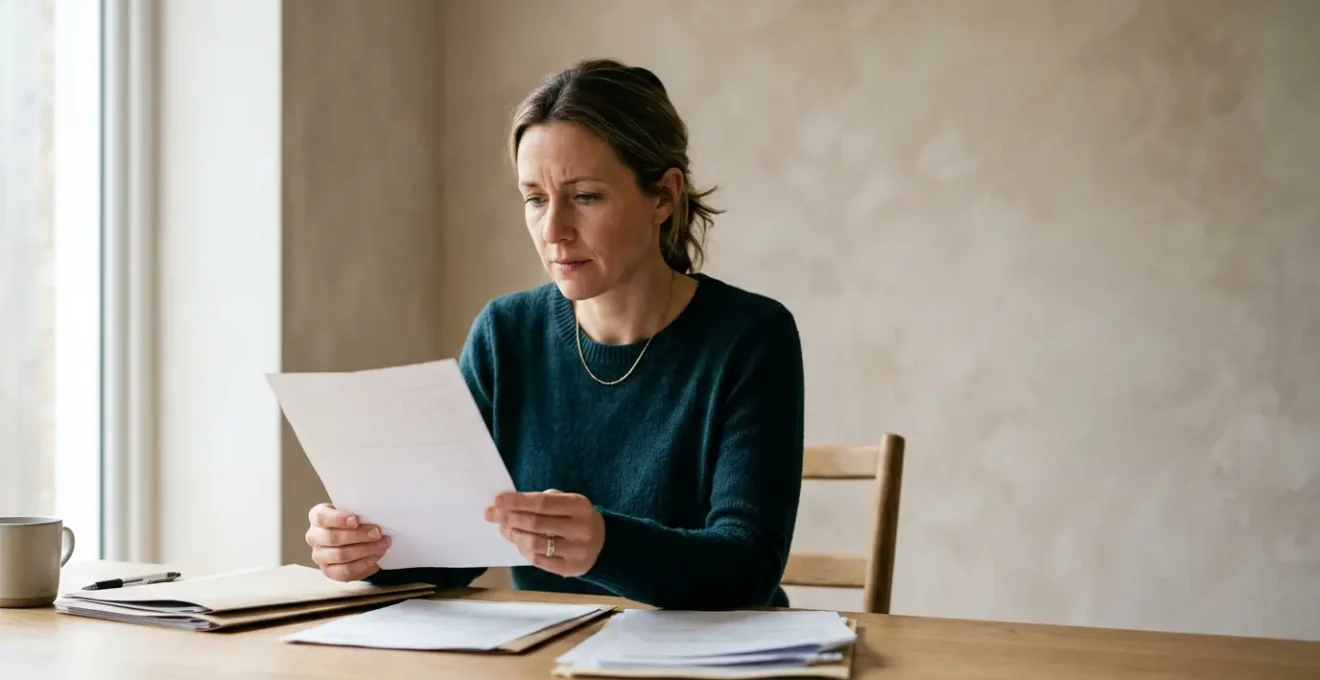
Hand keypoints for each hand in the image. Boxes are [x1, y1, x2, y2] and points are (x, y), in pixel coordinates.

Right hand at [305, 503, 390, 581]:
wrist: (357, 542)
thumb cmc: (355, 523)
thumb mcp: (356, 513)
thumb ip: (360, 514)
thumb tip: (375, 518)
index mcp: (317, 516)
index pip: (322, 517)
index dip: (338, 519)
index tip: (356, 520)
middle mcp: (314, 536)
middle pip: (332, 537)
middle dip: (358, 535)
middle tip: (377, 533)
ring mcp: (319, 555)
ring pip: (340, 555)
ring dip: (364, 550)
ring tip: (382, 545)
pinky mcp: (328, 571)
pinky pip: (345, 570)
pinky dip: (363, 564)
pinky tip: (375, 557)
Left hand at [485, 490, 604, 577]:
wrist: (603, 544)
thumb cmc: (576, 518)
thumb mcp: (567, 503)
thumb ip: (542, 502)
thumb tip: (507, 505)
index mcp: (579, 506)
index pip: (542, 503)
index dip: (518, 501)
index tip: (497, 500)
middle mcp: (580, 528)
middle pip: (536, 523)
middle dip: (509, 517)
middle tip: (491, 514)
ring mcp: (576, 550)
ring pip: (535, 543)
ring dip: (514, 535)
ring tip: (504, 528)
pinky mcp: (570, 568)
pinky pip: (538, 560)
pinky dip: (524, 550)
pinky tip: (518, 542)